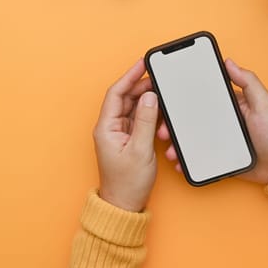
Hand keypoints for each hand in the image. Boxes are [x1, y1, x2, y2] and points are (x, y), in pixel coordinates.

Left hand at [93, 59, 158, 211]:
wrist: (124, 204)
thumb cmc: (127, 182)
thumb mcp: (140, 149)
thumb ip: (145, 121)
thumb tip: (150, 97)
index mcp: (106, 127)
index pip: (116, 93)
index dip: (129, 76)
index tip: (142, 64)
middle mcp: (109, 127)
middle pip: (124, 98)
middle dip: (140, 86)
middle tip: (158, 78)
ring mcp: (118, 133)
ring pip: (131, 107)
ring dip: (145, 100)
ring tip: (161, 93)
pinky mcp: (127, 139)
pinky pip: (137, 119)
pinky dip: (147, 113)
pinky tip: (158, 110)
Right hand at [158, 59, 267, 183]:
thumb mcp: (263, 102)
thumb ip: (248, 81)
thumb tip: (229, 62)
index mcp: (226, 105)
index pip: (200, 98)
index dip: (181, 100)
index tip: (166, 100)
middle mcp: (218, 121)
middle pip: (188, 119)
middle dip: (171, 124)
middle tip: (163, 130)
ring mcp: (215, 139)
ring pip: (188, 139)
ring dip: (175, 143)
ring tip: (171, 149)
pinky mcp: (216, 156)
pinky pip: (196, 156)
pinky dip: (185, 159)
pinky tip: (179, 161)